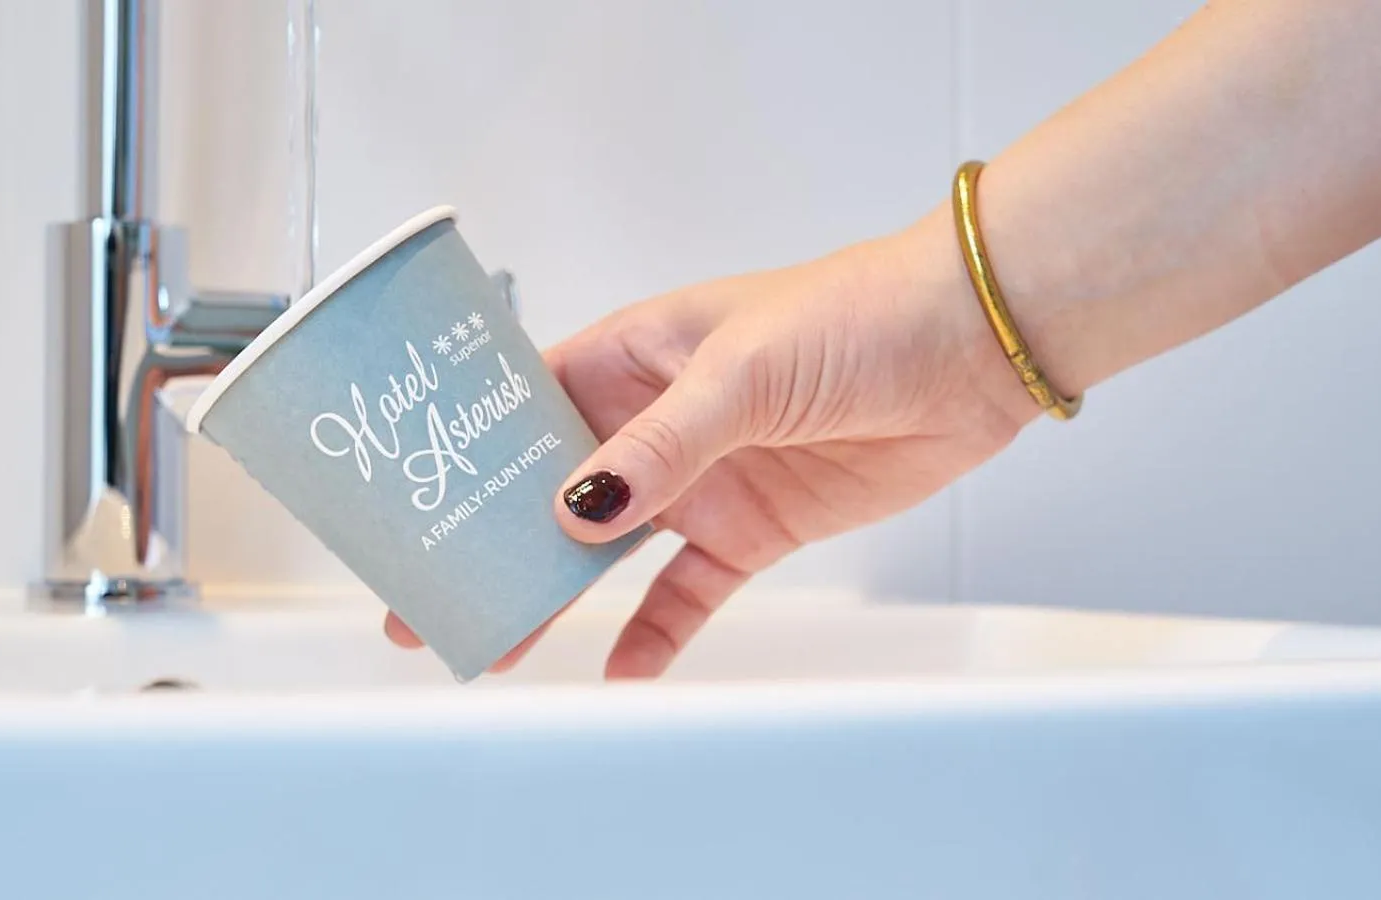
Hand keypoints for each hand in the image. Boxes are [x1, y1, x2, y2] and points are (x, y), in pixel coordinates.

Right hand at [386, 209, 1041, 676]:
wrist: (969, 351)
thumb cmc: (857, 316)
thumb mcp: (744, 368)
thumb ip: (663, 444)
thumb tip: (577, 506)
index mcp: (636, 355)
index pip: (527, 406)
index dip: (469, 453)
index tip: (411, 502)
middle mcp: (658, 420)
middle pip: (554, 488)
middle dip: (493, 540)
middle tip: (431, 596)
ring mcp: (704, 478)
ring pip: (609, 549)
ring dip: (557, 594)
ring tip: (500, 646)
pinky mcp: (755, 529)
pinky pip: (688, 591)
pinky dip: (654, 631)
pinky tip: (620, 670)